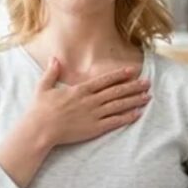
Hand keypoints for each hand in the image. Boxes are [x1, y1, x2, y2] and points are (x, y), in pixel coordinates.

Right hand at [26, 57, 150, 147]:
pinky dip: (127, 117)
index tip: (132, 71)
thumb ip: (52, 72)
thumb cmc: (40, 110)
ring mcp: (93, 115)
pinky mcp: (94, 129)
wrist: (40, 129)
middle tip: (148, 83)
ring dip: (134, 100)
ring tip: (147, 97)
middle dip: (134, 86)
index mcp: (80, 90)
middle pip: (117, 91)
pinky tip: (137, 114)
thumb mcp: (43, 87)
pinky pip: (114, 122)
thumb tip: (54, 58)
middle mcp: (90, 101)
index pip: (105, 80)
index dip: (120, 75)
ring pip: (119, 105)